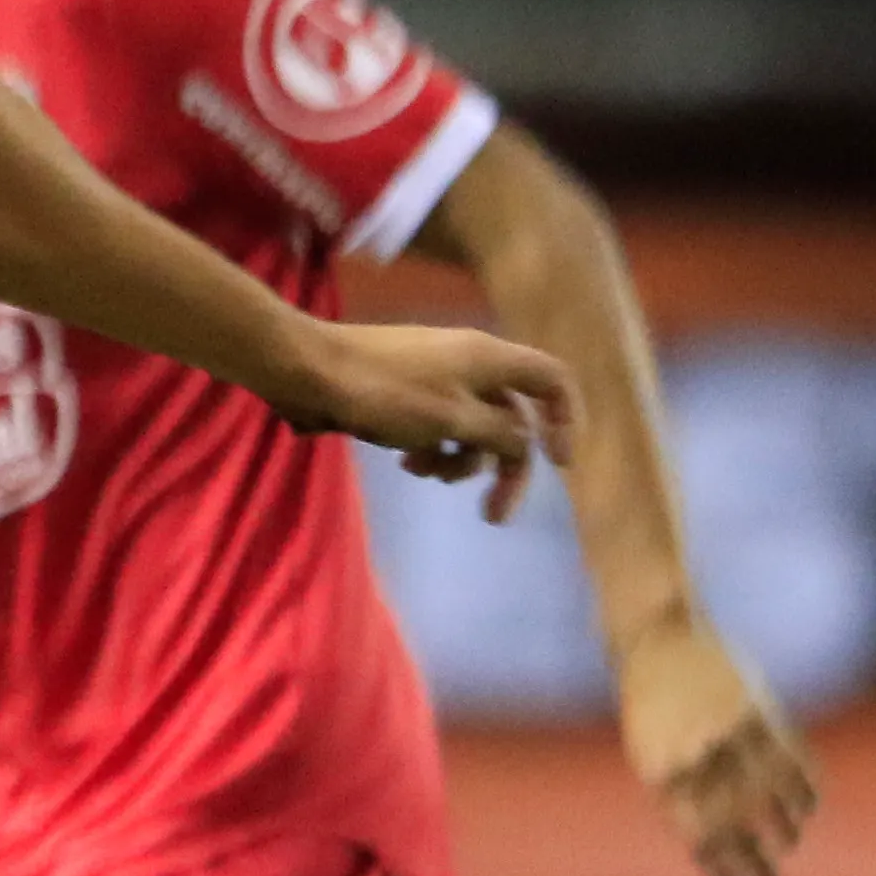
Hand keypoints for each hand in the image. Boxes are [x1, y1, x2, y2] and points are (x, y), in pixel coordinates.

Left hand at [286, 323, 575, 519]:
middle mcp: (471, 364)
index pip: (553, 379)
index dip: (567, 419)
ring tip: (425, 473)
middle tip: (493, 516)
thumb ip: (500, 434)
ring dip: (460, 460)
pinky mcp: (407, 395)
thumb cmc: (384, 392)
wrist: (308, 371)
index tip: (560, 465)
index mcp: (490, 358)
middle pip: (513, 418)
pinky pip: (439, 428)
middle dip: (506, 466)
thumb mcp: (452, 419)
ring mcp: (437, 378)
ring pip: (473, 429)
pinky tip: (405, 464)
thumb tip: (525, 445)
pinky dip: (432, 449)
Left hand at [615, 610, 815, 875]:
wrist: (654, 635)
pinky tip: (808, 810)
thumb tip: (711, 845)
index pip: (697, 836)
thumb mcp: (652, 749)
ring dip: (782, 827)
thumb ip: (681, 793)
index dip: (721, 870)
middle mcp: (695, 756)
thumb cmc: (650, 702)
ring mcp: (727, 731)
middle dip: (755, 860)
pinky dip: (801, 787)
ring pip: (766, 794)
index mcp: (660, 773)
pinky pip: (788, 758)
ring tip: (788, 847)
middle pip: (734, 823)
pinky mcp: (754, 708)